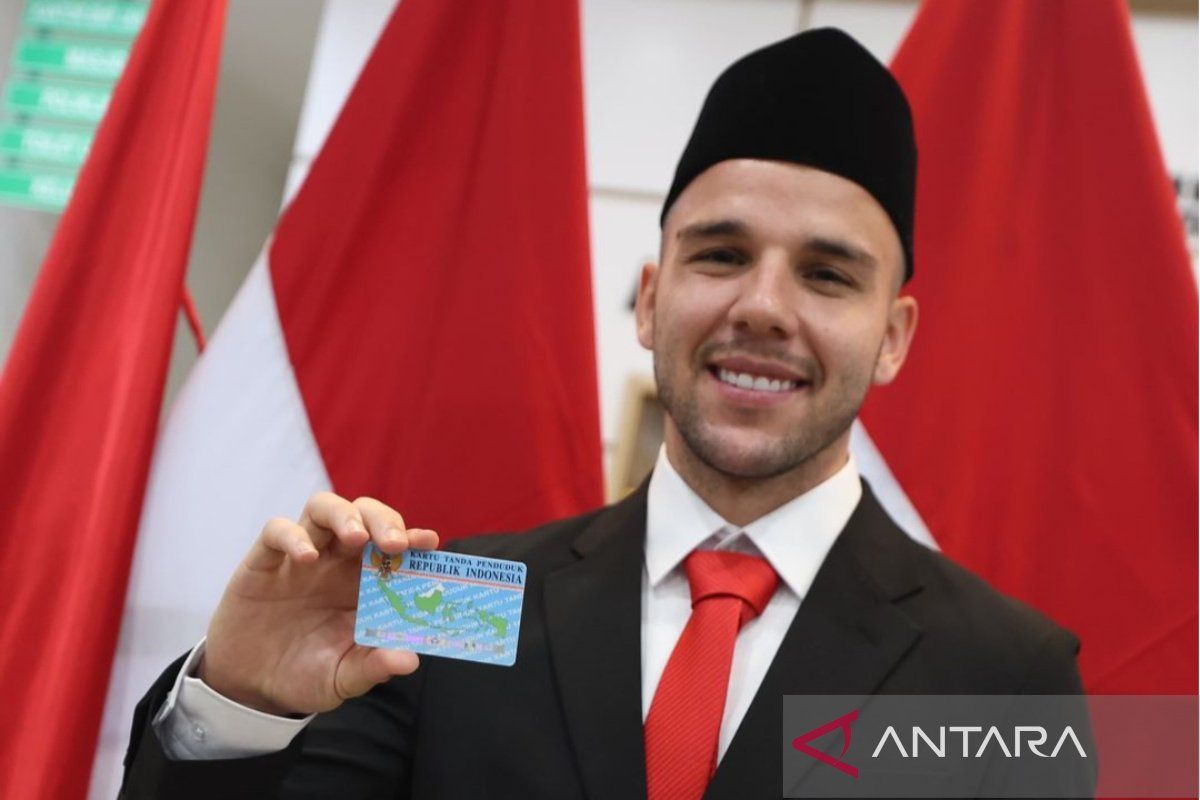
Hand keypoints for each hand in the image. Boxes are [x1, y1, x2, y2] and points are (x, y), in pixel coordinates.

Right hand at [198, 492, 438, 715]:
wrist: (251, 686)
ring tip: (356, 537)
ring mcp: (302, 556)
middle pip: (365, 514)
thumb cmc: (305, 674)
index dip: (414, 538)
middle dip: (384, 520)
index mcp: (366, 582)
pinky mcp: (264, 561)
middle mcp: (338, 561)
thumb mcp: (343, 678)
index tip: (429, 543)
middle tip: (395, 544)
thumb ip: (373, 668)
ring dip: (344, 514)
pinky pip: (276, 531)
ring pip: (324, 508)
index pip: (395, 546)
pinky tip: (307, 557)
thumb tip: (410, 660)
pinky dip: (293, 536)